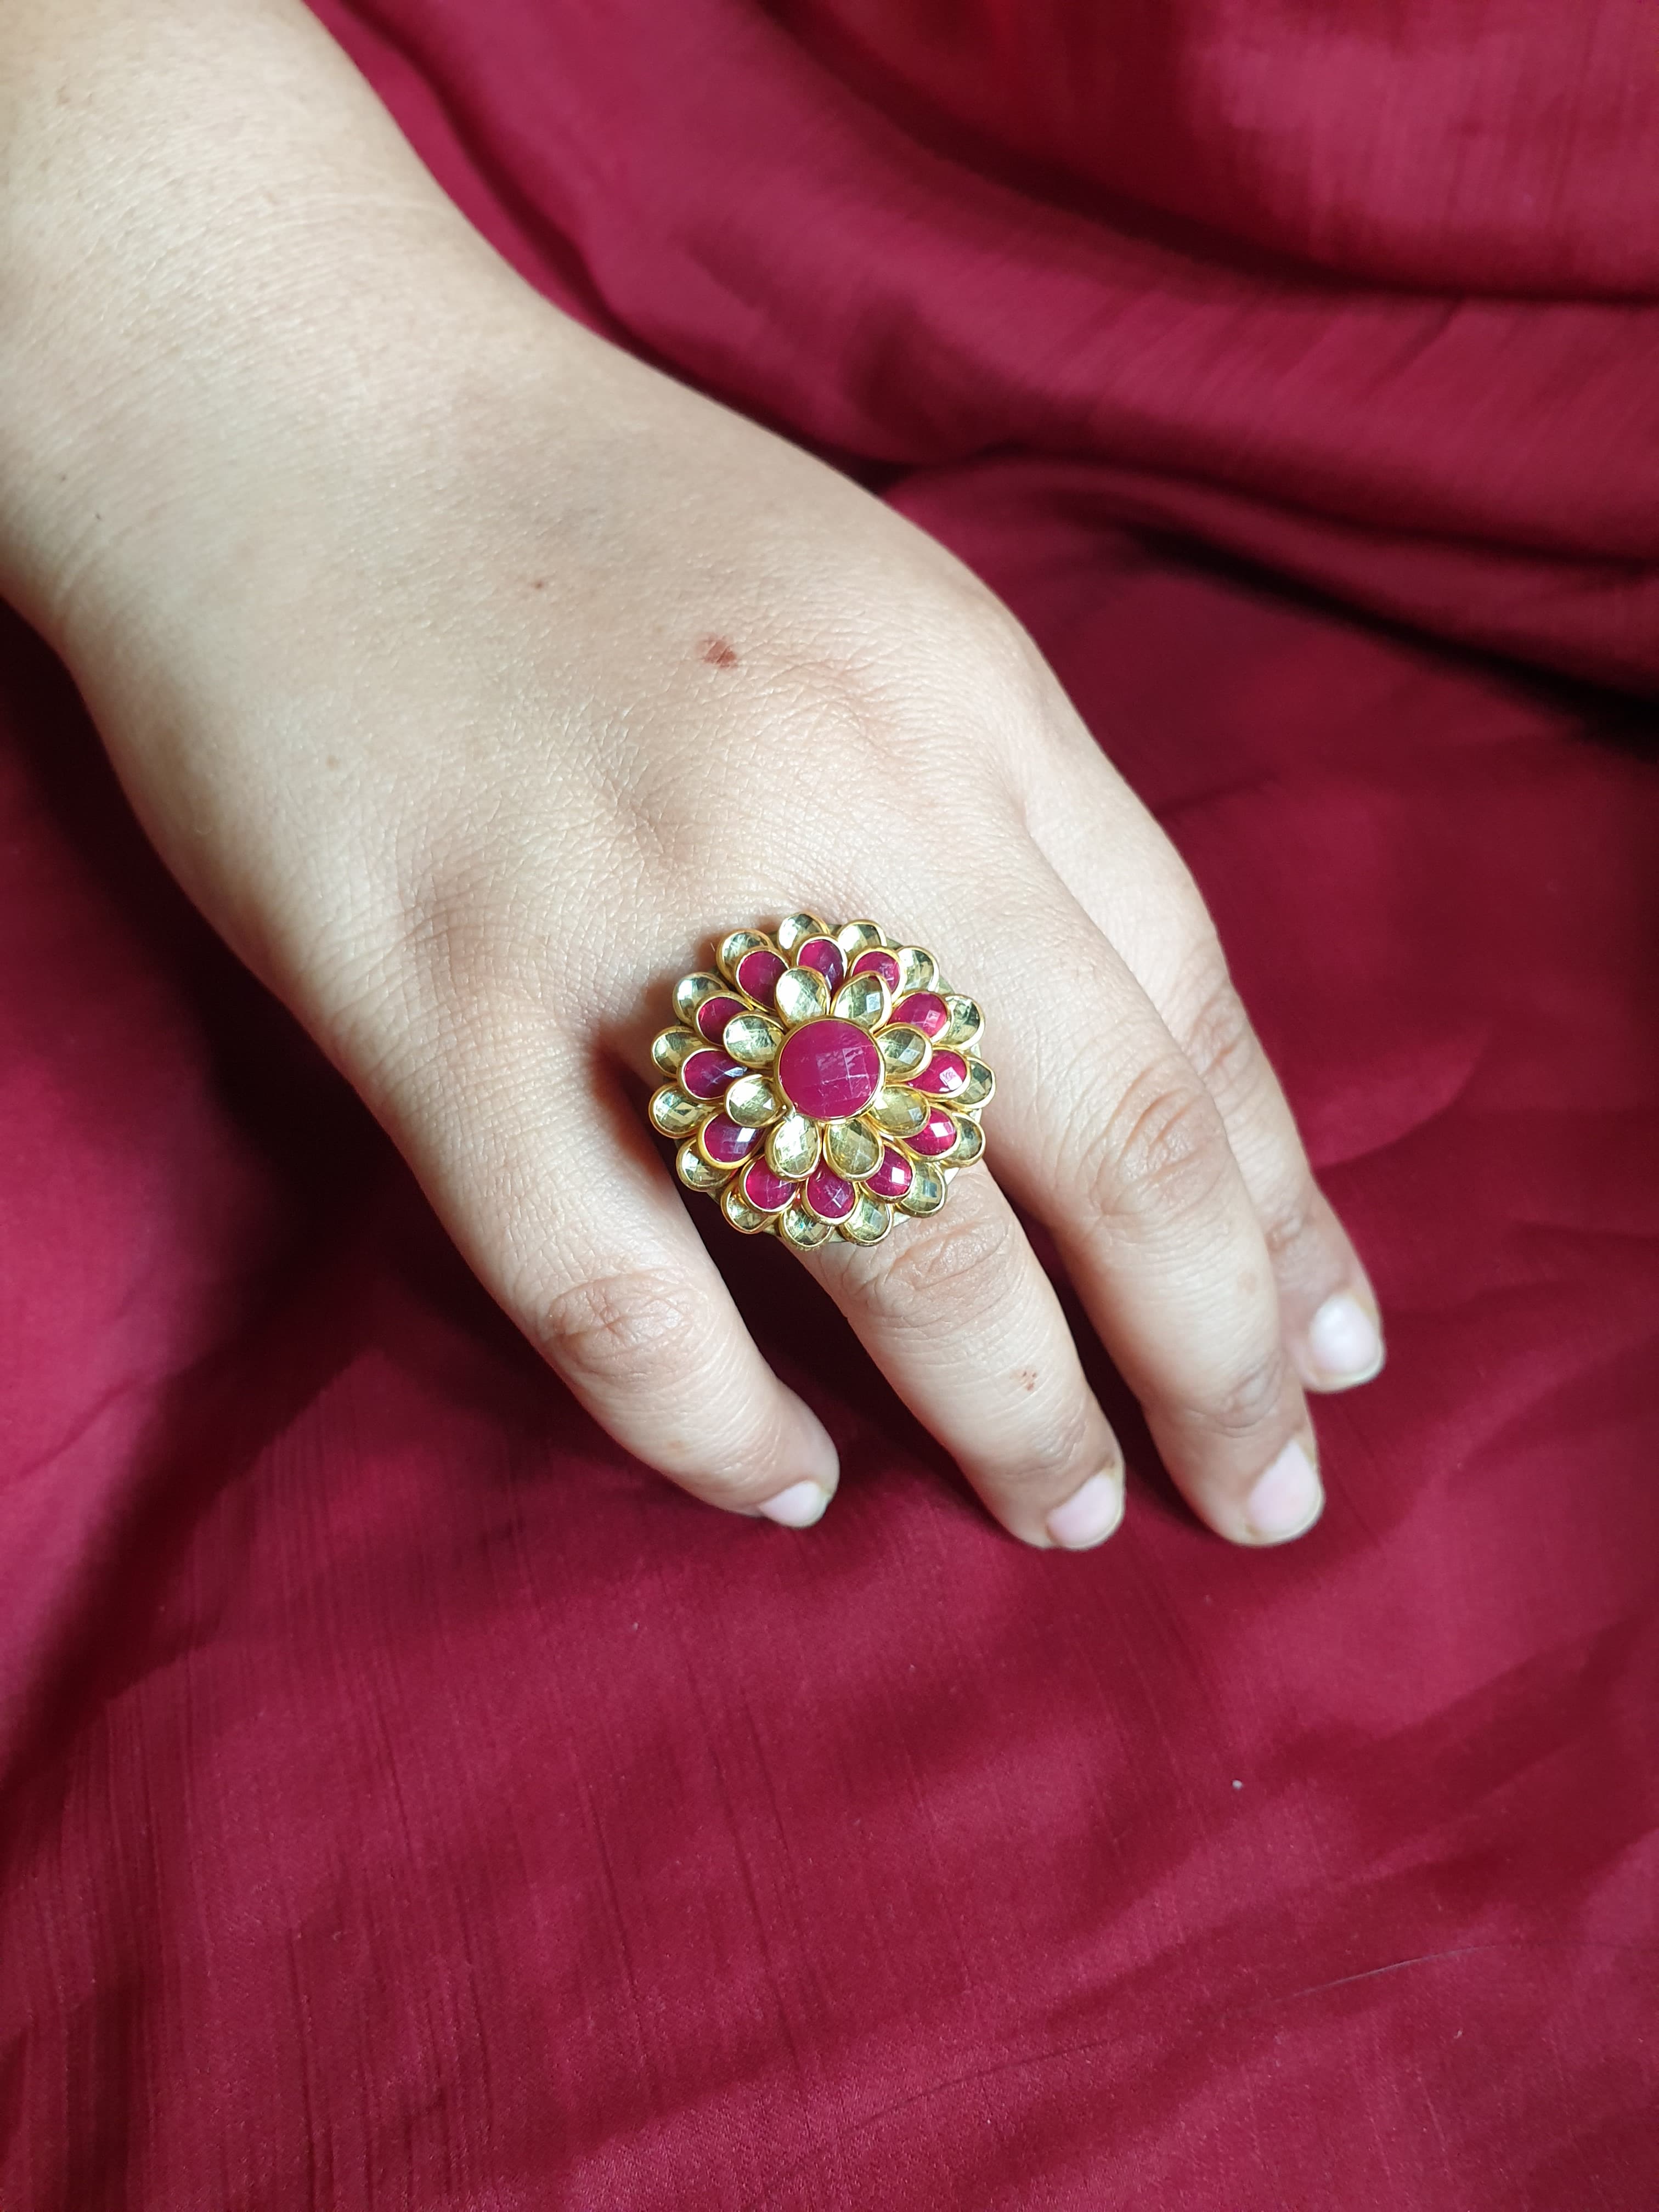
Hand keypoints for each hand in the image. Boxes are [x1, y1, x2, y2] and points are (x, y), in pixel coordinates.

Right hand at [1, 0, 1383, 1550]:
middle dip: (1212, 1360)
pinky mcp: (434, 1005)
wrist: (293, 414)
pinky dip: (716, 1426)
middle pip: (1102, 1143)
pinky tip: (788, 1484)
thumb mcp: (890, 632)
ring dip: (1013, 1413)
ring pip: (891, 1241)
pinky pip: (615, 1291)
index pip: (1188, 1012)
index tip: (1333, 1348)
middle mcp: (842, 811)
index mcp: (968, 709)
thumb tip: (1150, 1091)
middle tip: (1259, 1496)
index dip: (1283, 1211)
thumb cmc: (606, 536)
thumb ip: (1029, 838)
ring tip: (1061, 1510)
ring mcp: (633, 914)